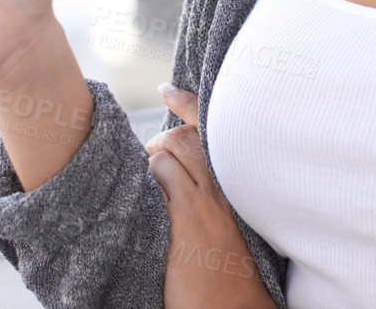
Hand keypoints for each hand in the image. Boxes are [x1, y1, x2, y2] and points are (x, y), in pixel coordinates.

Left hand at [146, 84, 277, 308]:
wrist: (235, 308)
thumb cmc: (232, 272)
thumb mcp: (231, 225)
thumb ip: (213, 194)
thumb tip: (182, 171)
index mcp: (236, 185)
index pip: (211, 130)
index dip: (187, 102)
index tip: (166, 89)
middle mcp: (223, 186)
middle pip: (183, 136)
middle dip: (159, 142)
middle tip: (150, 164)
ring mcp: (204, 201)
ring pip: (166, 153)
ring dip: (148, 162)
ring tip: (145, 186)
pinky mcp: (186, 217)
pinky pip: (157, 176)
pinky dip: (145, 179)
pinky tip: (139, 198)